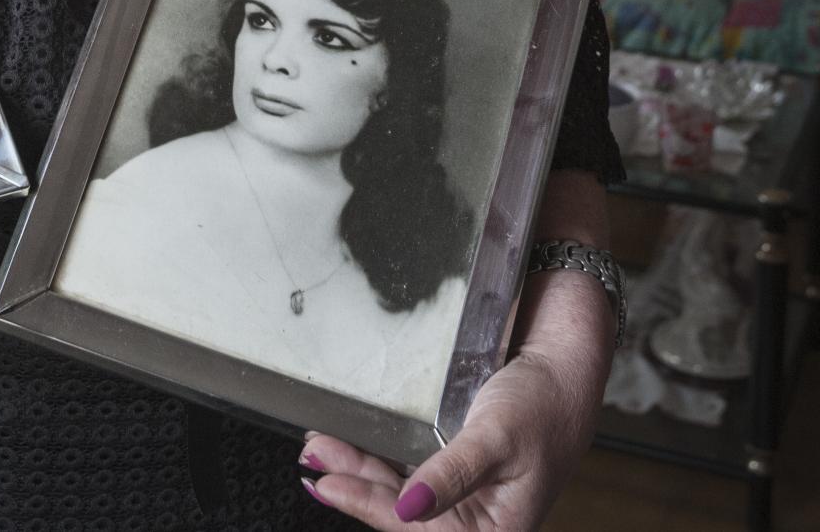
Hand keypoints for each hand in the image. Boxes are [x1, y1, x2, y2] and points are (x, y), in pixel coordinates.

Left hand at [299, 251, 614, 530]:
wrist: (565, 364)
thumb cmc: (545, 404)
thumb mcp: (496, 438)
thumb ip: (450, 476)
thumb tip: (407, 508)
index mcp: (494, 530)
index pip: (415, 528)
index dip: (368, 504)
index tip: (328, 483)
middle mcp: (475, 517)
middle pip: (400, 509)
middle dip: (354, 482)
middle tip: (313, 455)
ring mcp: (463, 492)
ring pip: (399, 487)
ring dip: (360, 467)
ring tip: (321, 447)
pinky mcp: (456, 464)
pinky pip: (409, 466)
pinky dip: (379, 454)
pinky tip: (353, 442)